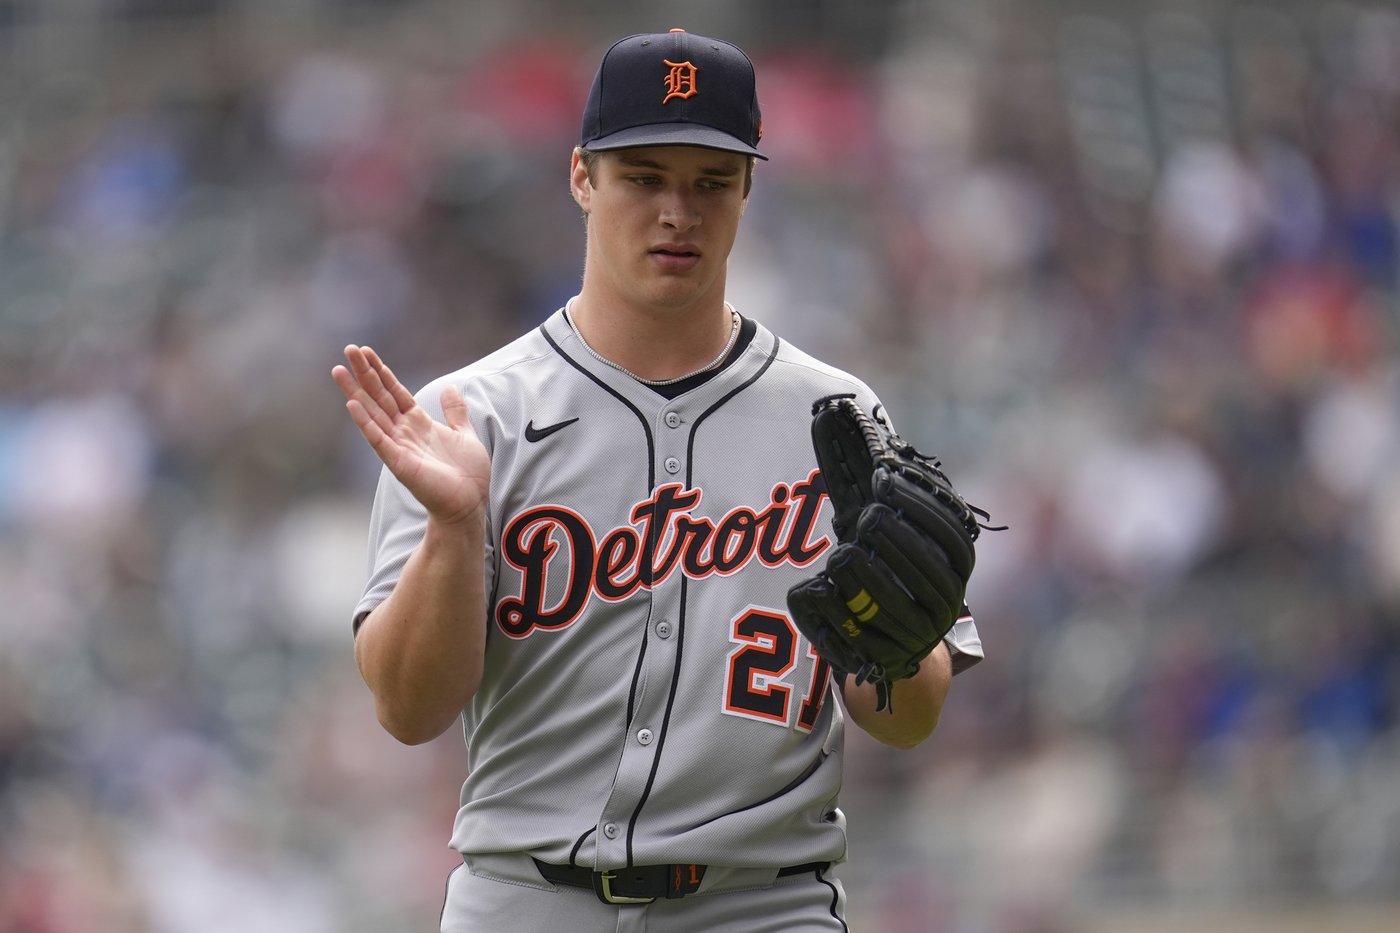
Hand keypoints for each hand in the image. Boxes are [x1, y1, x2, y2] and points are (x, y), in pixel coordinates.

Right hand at [332, 345, 490, 526]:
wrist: (469, 504)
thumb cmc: (466, 474)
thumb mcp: (464, 434)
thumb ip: (456, 412)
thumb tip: (451, 388)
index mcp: (418, 424)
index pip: (395, 392)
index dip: (382, 372)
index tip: (367, 352)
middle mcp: (404, 432)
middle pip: (379, 397)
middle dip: (364, 373)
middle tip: (348, 349)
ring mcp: (398, 447)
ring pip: (373, 413)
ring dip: (355, 392)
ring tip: (338, 370)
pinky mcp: (399, 463)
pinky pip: (379, 439)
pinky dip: (365, 422)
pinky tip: (352, 404)